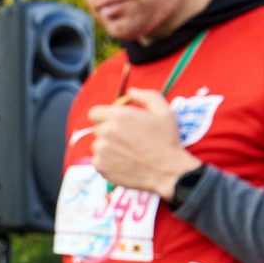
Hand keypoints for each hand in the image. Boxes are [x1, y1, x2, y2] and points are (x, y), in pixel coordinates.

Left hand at [85, 89, 201, 199]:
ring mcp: (101, 151)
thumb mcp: (164, 111)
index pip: (95, 113)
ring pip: (98, 145)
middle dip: (109, 132)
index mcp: (118, 116)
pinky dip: (108, 162)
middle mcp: (106, 132)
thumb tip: (130, 91)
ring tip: (128, 152)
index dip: (104, 116)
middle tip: (128, 139)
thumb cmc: (167, 141)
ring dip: (108, 147)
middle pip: (98, 129)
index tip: (115, 122)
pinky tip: (125, 162)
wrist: (168, 171)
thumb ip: (146, 96)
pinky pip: (98, 161)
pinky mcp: (100, 167)